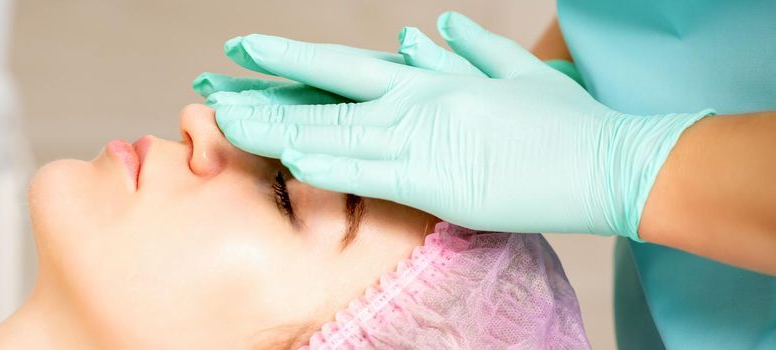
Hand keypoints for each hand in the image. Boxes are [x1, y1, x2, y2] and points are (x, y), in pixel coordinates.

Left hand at [209, 12, 710, 237]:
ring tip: (227, 122)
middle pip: (325, 98)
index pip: (341, 68)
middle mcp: (418, 104)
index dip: (289, 58)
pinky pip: (376, 174)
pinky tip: (293, 160)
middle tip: (211, 87)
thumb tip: (437, 26)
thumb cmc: (565, 122)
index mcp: (429, 83)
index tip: (245, 50)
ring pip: (338, 133)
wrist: (611, 156)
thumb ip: (470, 49)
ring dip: (279, 129)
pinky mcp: (444, 182)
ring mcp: (427, 140)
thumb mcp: (514, 74)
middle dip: (265, 95)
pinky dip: (333, 166)